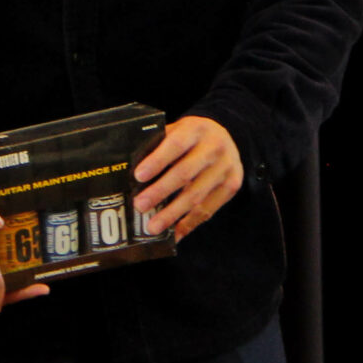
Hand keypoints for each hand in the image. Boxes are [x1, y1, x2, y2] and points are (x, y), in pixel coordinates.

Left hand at [131, 115, 242, 241]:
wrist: (229, 138)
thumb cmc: (193, 137)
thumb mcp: (179, 130)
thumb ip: (159, 144)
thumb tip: (130, 169)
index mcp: (195, 130)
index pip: (175, 145)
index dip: (157, 161)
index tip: (138, 176)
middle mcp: (214, 148)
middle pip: (184, 173)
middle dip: (160, 192)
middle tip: (140, 206)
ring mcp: (225, 169)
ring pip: (196, 196)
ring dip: (172, 214)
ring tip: (153, 227)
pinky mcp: (232, 186)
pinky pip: (208, 210)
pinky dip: (188, 224)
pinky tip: (173, 233)